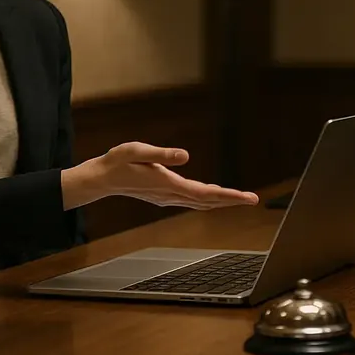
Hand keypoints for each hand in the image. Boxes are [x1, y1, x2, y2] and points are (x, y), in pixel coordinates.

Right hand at [62, 142, 258, 209]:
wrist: (101, 179)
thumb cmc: (117, 162)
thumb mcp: (137, 151)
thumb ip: (162, 154)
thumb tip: (186, 156)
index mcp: (169, 184)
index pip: (205, 193)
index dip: (229, 195)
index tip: (247, 197)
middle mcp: (171, 195)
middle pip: (208, 201)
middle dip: (231, 200)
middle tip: (253, 199)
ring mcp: (168, 198)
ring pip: (201, 203)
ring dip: (221, 201)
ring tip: (240, 198)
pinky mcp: (164, 195)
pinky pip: (192, 201)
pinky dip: (207, 199)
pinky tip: (213, 195)